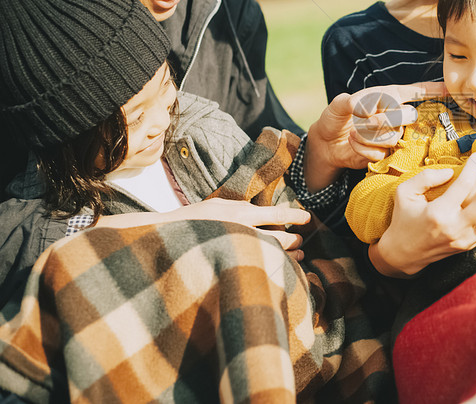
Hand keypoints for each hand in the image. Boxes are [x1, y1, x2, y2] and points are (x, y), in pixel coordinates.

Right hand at [179, 199, 310, 256]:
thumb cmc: (191, 222)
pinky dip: (271, 267)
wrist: (166, 241)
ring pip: (273, 256)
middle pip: (280, 239)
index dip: (295, 217)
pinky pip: (259, 268)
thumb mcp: (216, 207)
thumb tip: (256, 210)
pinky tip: (277, 269)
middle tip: (300, 243)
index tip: (308, 218)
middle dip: (294, 242)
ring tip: (296, 257)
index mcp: (240, 214)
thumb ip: (238, 208)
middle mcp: (242, 232)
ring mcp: (238, 250)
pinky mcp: (231, 265)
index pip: (277, 215)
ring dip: (287, 257)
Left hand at [304, 82, 446, 190]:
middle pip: (408, 116)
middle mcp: (395, 116)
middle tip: (364, 120)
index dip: (434, 90)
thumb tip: (360, 106)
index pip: (415, 92)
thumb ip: (347, 102)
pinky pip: (381, 152)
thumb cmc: (335, 118)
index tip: (450, 88)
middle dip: (385, 119)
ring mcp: (393, 136)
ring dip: (369, 135)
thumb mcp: (336, 105)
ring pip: (393, 136)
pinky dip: (363, 148)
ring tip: (354, 132)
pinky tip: (354, 143)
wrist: (327, 144)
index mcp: (388, 97)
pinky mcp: (386, 154)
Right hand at [371, 153, 475, 276]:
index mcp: (437, 212)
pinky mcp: (467, 246)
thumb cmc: (403, 218)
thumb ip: (426, 178)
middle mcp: (454, 227)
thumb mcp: (404, 193)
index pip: (464, 185)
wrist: (403, 253)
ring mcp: (463, 239)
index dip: (473, 167)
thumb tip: (451, 172)